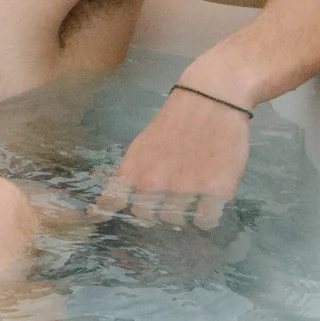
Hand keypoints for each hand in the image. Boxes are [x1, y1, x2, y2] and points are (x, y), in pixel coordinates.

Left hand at [95, 87, 252, 228]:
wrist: (211, 100)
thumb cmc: (175, 123)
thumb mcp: (141, 146)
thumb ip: (129, 174)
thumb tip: (110, 202)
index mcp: (135, 169)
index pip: (113, 201)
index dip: (107, 213)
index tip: (103, 220)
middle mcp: (156, 183)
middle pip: (146, 217)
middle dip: (153, 211)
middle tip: (166, 200)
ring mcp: (187, 189)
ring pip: (176, 220)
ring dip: (181, 213)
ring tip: (190, 196)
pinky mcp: (217, 190)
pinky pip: (206, 220)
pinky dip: (206, 215)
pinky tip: (208, 203)